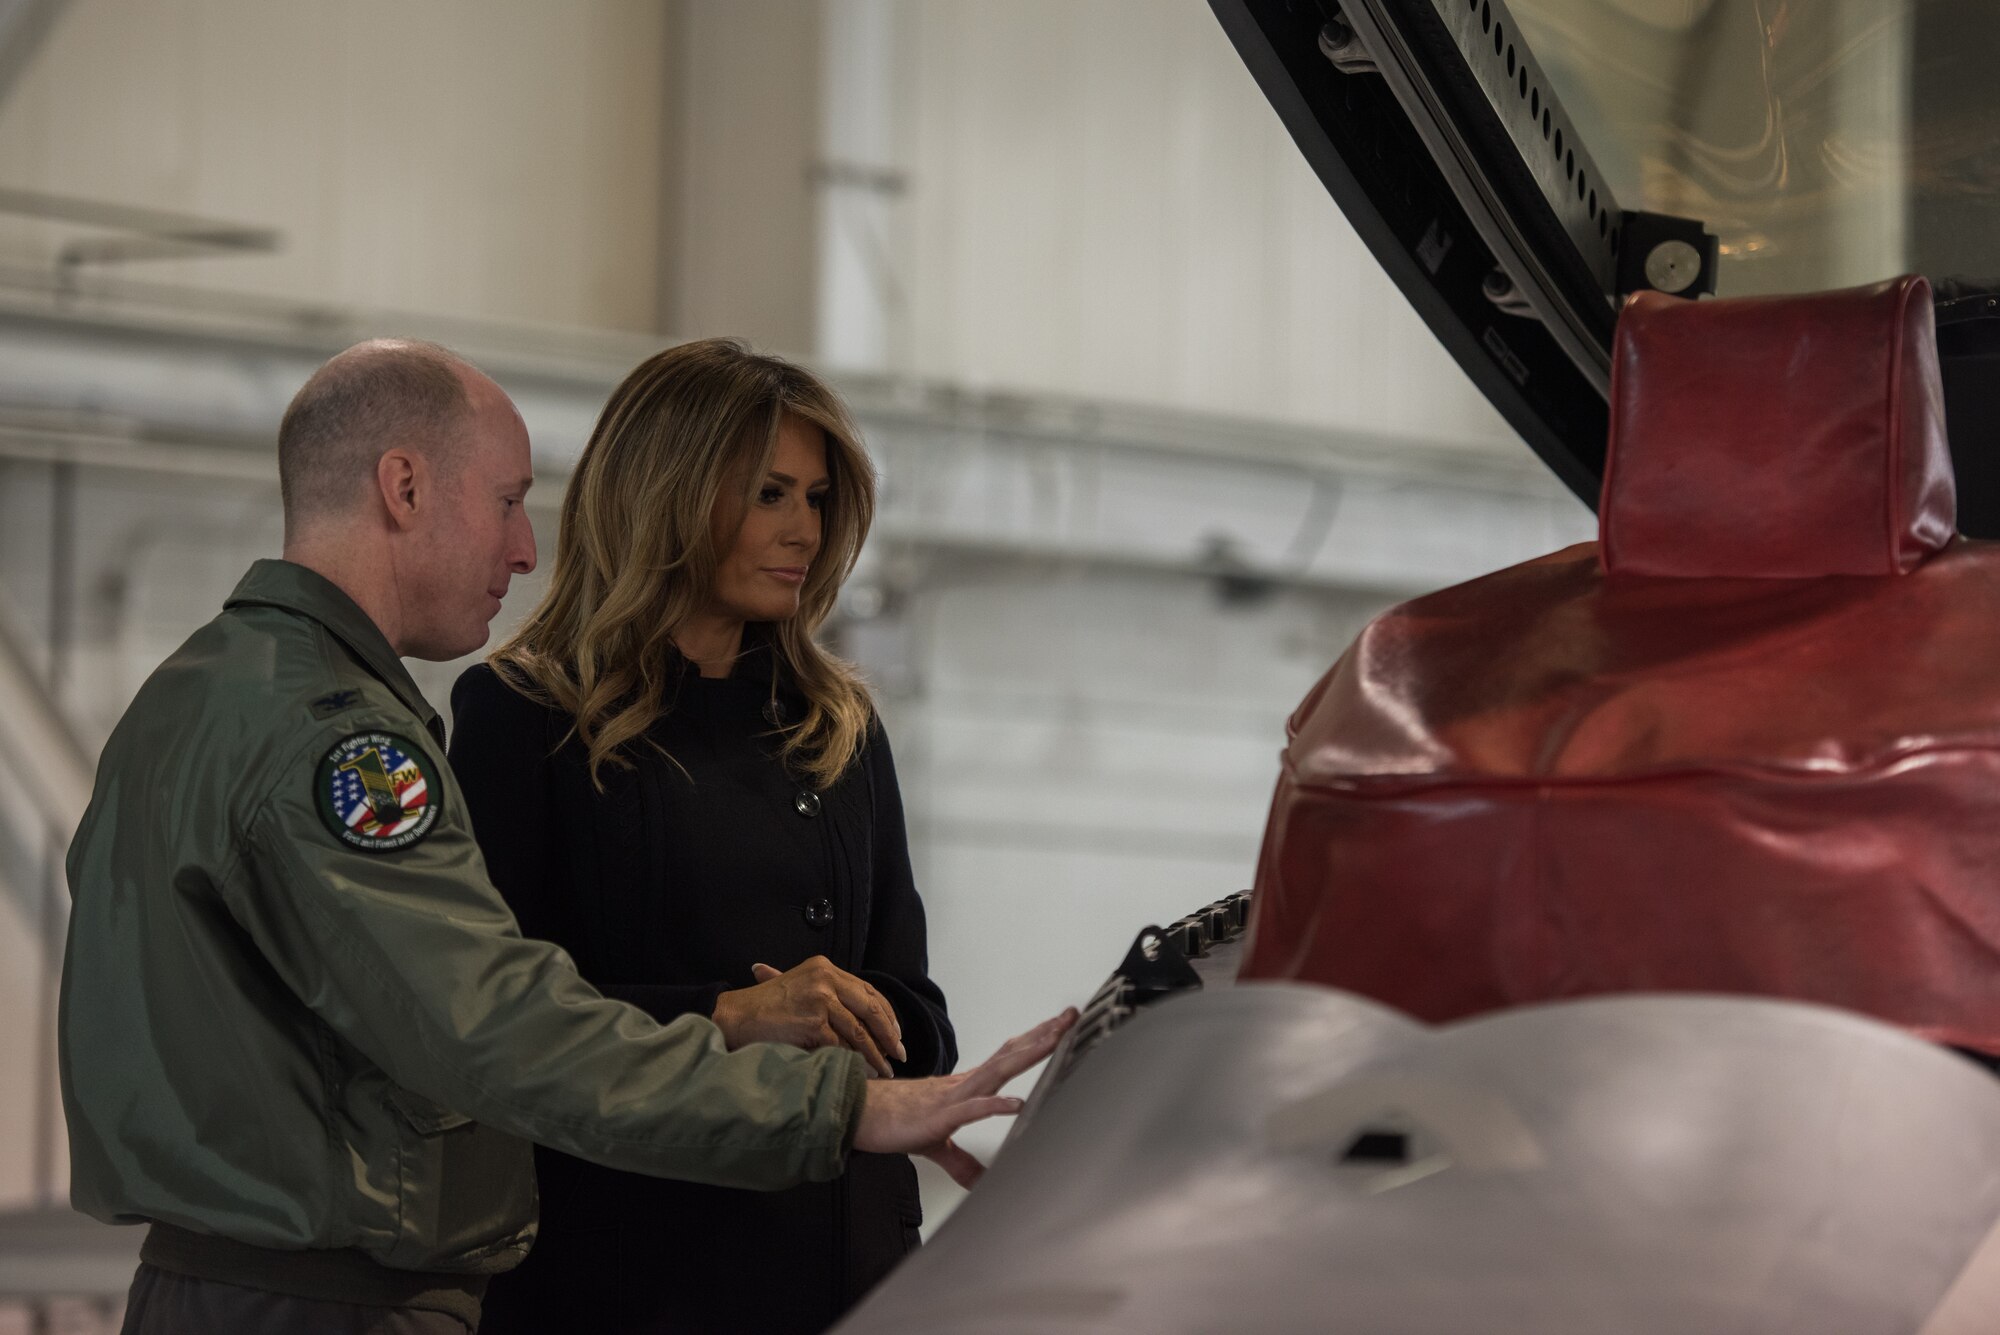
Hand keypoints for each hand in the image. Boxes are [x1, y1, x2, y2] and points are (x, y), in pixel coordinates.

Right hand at [711, 955, 905, 1076]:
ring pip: (859, 1032)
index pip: (868, 991)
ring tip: (884, 1071)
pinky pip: (841, 1046)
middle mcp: (826, 979)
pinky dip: (853, 1061)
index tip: (896, 1033)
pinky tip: (860, 1073)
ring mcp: (820, 999)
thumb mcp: (798, 987)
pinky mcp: (813, 1022)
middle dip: (889, 1035)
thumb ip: (828, 994)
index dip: (886, 1014)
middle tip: (899, 1054)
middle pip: (871, 1009)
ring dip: (876, 1055)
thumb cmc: (765, 1007)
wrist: (736, 1016)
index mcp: (825, 968)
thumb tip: (864, 1019)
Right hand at [855, 1007, 1078, 1188]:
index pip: (1007, 1057)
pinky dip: (994, 1106)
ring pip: (997, 1071)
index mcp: (967, 1086)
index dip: (1033, 1041)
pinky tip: (1016, 1105)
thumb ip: (962, 1162)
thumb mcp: (937, 1145)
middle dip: (1042, 1035)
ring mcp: (953, 1097)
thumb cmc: (896, 1121)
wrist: (860, 1115)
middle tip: (1070, 1017)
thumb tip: (980, 1183)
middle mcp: (964, 1084)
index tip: (1060, 1025)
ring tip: (1055, 1041)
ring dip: (1027, 1055)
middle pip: (1010, 1054)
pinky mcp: (940, 1117)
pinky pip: (971, 1109)